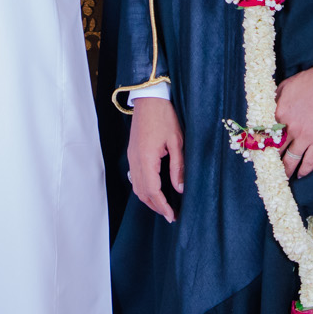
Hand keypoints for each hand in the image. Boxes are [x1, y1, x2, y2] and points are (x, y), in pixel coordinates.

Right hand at [127, 96, 183, 223]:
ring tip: (163, 206)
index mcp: (146, 159)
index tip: (172, 216)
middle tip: (170, 215)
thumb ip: (178, 166)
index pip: (153, 191)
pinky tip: (154, 190)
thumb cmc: (165, 116)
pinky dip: (143, 188)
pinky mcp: (132, 152)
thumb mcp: (177, 141)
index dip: (162, 206)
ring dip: (148, 199)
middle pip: (142, 192)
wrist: (149, 97)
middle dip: (155, 206)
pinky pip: (135, 177)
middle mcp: (135, 160)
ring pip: (136, 186)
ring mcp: (132, 156)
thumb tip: (180, 189)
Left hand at [274, 36, 312, 178]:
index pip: (265, 133)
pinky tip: (301, 175)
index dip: (260, 143)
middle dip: (271, 160)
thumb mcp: (286, 85)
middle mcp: (290, 128)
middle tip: (268, 167)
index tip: (257, 151)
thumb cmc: (311, 81)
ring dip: (286, 170)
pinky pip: (310, 161)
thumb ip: (275, 98)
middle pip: (276, 149)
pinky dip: (304, 170)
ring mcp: (305, 137)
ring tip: (282, 177)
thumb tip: (268, 107)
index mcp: (279, 113)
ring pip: (291, 160)